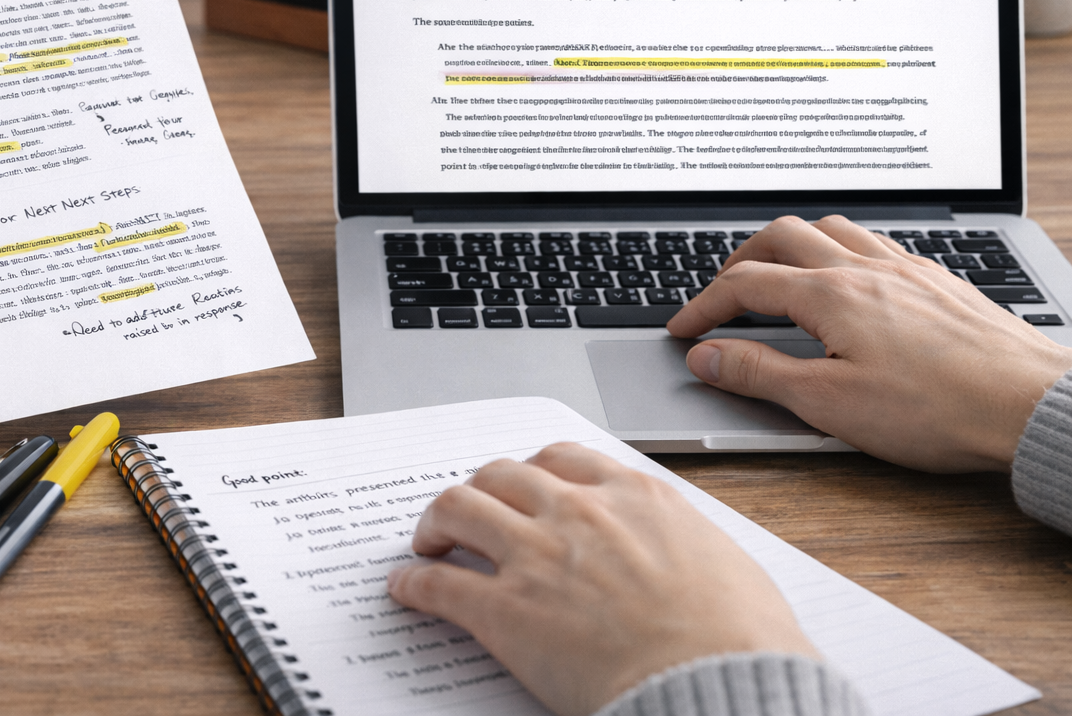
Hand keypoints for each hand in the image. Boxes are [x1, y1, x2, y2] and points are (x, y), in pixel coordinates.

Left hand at [387, 444, 814, 715]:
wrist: (722, 687)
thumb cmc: (739, 640)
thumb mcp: (721, 559)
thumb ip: (679, 538)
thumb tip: (675, 550)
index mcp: (632, 496)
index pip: (561, 459)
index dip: (529, 472)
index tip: (520, 486)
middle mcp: (577, 512)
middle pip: (500, 475)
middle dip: (478, 491)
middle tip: (467, 513)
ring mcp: (536, 557)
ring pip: (458, 508)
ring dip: (434, 522)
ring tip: (426, 541)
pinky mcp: (505, 612)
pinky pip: (438, 582)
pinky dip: (414, 582)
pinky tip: (406, 589)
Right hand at [666, 215, 1071, 472]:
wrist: (1033, 408)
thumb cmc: (941, 410)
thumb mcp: (830, 404)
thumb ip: (759, 374)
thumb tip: (707, 356)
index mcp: (832, 295)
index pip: (745, 284)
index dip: (704, 305)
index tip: (685, 329)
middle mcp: (867, 269)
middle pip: (782, 235)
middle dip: (740, 259)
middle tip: (721, 292)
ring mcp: (907, 270)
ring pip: (833, 228)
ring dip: (792, 244)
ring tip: (779, 274)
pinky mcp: (940, 282)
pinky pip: (877, 243)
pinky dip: (842, 250)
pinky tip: (850, 281)